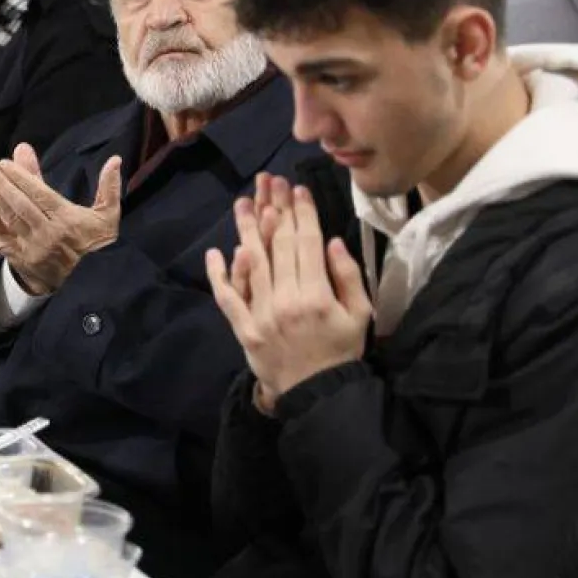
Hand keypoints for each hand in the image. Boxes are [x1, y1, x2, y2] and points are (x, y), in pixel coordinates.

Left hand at [0, 144, 120, 295]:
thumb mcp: (109, 215)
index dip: (21, 178)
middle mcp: (48, 234)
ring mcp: (33, 249)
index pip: (40, 195)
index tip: (5, 163)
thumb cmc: (100, 244)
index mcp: (67, 220)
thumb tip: (116, 159)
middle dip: (0, 184)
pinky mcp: (23, 261)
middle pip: (19, 205)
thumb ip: (110, 186)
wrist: (95, 282)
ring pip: (8, 221)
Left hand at [205, 175, 372, 409]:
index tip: (297, 188)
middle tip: (270, 182)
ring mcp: (261, 314)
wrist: (317, 395)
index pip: (307, 243)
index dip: (302, 213)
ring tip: (244, 202)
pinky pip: (227, 297)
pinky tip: (216, 251)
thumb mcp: (361, 315)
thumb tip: (332, 240)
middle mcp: (287, 300)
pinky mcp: (243, 328)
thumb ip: (349, 277)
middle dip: (275, 209)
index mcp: (318, 296)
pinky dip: (220, 274)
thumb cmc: (342, 351)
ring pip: (252, 263)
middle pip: (279, 245)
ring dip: (247, 229)